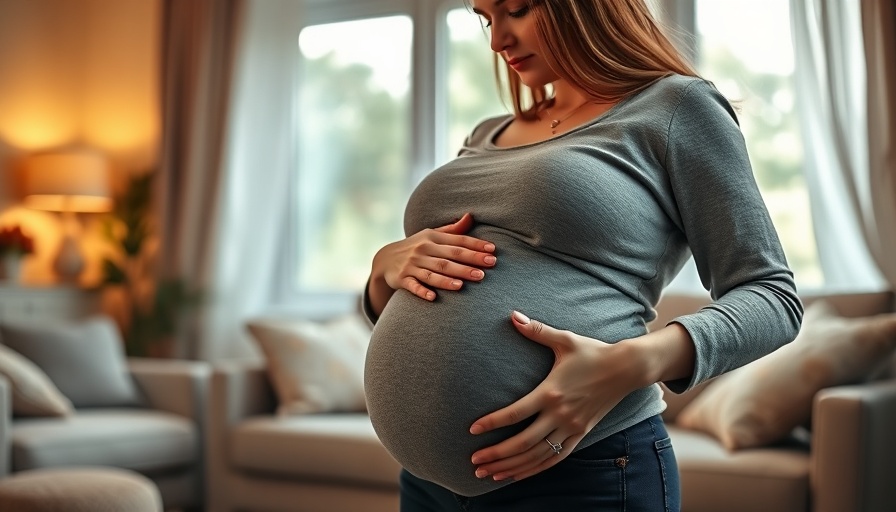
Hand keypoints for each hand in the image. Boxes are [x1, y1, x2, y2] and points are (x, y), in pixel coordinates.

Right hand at [371, 213, 496, 303]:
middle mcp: (423, 250)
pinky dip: (422, 291)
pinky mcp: (402, 279)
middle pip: (449, 257)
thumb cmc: (416, 246)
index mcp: (433, 238)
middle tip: (488, 266)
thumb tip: (471, 216)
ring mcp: (412, 265)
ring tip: (464, 284)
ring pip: (432, 273)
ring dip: (448, 279)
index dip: (475, 245)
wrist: (384, 259)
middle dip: (468, 262)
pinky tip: (433, 297)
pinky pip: (413, 286)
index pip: (458, 241)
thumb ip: (453, 230)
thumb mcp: (431, 234)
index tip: (493, 250)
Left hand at [468, 311, 646, 481]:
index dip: (492, 423)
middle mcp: (560, 414)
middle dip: (496, 454)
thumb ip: (536, 331)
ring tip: (488, 473)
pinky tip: (517, 473)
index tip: (473, 430)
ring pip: (537, 455)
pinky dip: (535, 469)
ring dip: (512, 466)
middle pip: (523, 442)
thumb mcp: (564, 339)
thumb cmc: (593, 351)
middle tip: (474, 462)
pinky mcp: (580, 434)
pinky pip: (555, 458)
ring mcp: (572, 427)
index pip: (515, 413)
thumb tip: (513, 315)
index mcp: (551, 392)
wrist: (627, 368)